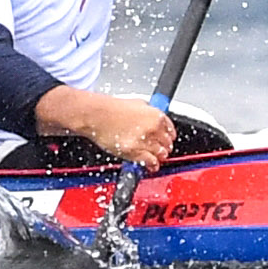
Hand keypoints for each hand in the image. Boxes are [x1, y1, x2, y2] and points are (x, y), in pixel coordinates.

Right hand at [36, 87, 175, 169]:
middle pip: (167, 144)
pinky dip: (152, 165)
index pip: (171, 131)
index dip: (168, 137)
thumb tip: (155, 119)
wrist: (96, 115)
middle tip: (161, 149)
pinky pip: (150, 162)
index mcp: (156, 115)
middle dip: (164, 147)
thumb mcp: (137, 103)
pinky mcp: (135, 152)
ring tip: (155, 157)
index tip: (166, 140)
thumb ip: (149, 113)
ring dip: (159, 156)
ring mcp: (144, 141)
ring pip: (161, 154)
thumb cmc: (111, 109)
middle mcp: (153, 128)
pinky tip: (151, 165)